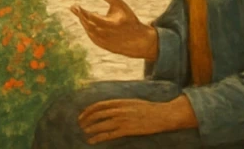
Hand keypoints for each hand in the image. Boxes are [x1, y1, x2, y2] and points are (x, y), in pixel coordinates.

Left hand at [72, 0, 159, 60]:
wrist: (137, 40)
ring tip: (80, 11)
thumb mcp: (120, 5)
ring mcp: (102, 42)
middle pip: (88, 24)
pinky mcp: (101, 45)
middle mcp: (105, 35)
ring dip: (83, 21)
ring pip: (88, 30)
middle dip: (80, 15)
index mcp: (111, 24)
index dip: (83, 12)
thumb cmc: (128, 18)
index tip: (76, 6)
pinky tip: (88, 20)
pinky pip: (91, 35)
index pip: (92, 18)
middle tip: (74, 7)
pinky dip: (88, 27)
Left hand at [78, 96, 194, 142]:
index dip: (88, 110)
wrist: (163, 115)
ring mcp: (123, 120)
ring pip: (100, 125)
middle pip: (97, 114)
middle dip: (86, 120)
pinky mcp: (126, 130)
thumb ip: (120, 105)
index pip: (99, 105)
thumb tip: (108, 109)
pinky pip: (108, 135)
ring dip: (90, 129)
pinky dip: (97, 138)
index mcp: (121, 101)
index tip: (82, 115)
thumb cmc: (149, 109)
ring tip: (85, 133)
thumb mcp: (133, 103)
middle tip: (80, 125)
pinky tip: (92, 140)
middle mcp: (120, 110)